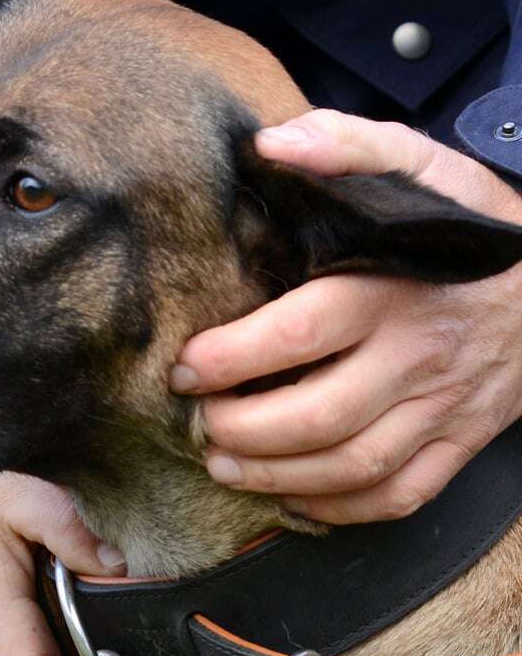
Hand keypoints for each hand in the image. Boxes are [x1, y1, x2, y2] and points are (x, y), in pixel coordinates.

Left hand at [171, 109, 521, 523]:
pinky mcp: (462, 439)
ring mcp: (444, 406)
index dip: (231, 358)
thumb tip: (271, 145)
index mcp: (393, 290)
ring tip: (223, 465)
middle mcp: (419, 356)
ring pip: (355, 464)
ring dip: (278, 477)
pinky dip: (343, 509)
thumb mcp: (418, 165)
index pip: (300, 334)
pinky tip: (295, 499)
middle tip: (198, 423)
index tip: (184, 366)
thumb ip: (346, 146)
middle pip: (320, 415)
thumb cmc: (471, 224)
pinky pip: (403, 493)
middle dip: (243, 429)